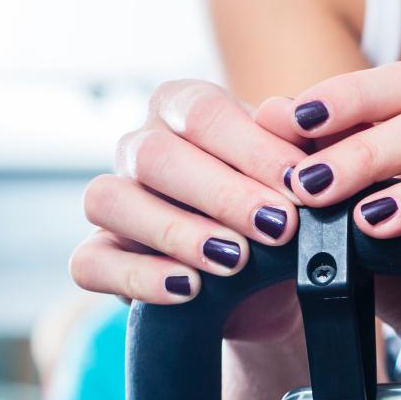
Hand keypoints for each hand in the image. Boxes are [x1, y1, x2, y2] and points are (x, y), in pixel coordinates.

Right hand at [70, 80, 309, 338]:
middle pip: (154, 153)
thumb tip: (293, 115)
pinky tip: (187, 288)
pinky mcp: (101, 257)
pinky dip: (137, 277)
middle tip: (279, 227)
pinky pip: (92, 262)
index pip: (203, 112)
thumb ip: (306, 142)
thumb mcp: (308, 177)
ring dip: (176, 231)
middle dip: (222, 194)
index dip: (253, 148)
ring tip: (235, 259)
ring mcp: (116, 203)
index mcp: (187, 111)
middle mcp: (141, 149)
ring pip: (111, 201)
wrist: (278, 282)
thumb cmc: (291, 209)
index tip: (300, 185)